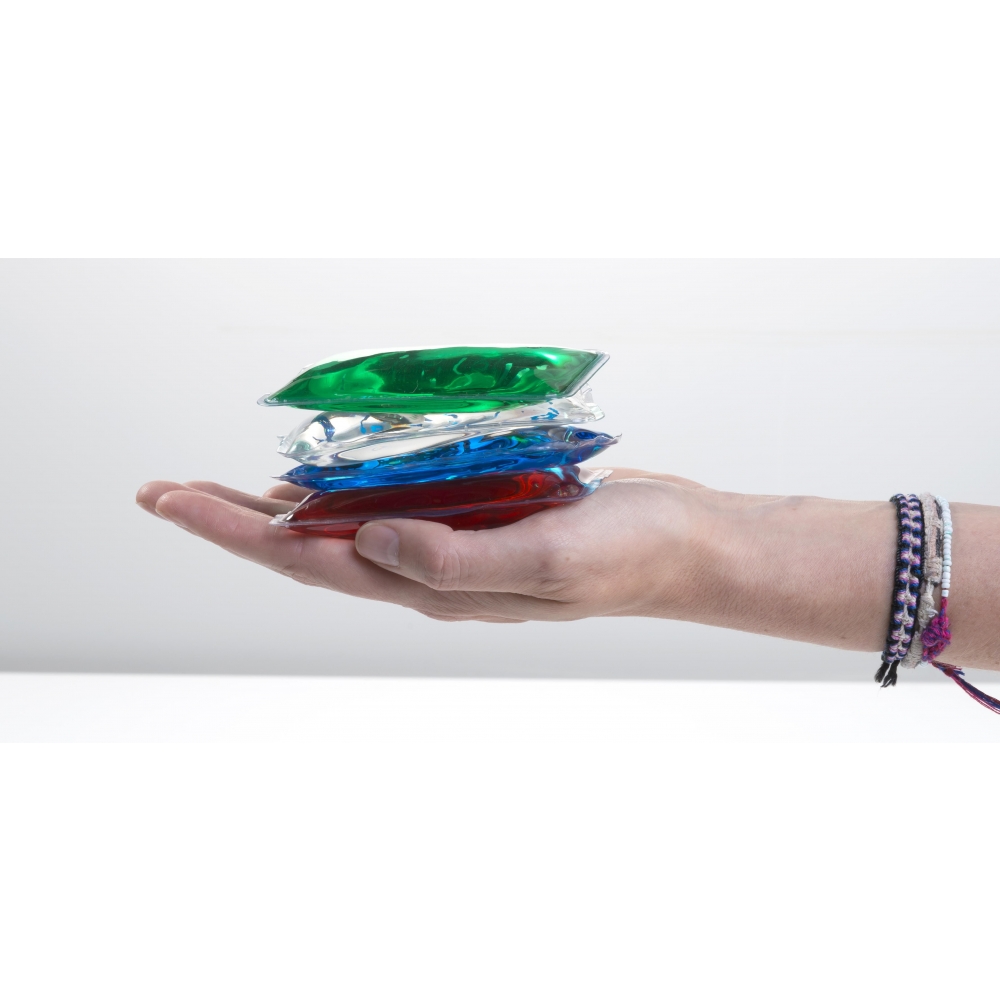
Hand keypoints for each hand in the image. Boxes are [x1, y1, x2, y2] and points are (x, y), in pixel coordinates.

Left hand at [135, 470, 736, 623]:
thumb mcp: (544, 562)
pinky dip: (349, 483)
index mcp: (436, 584)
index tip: (173, 500)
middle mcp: (430, 566)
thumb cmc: (627, 557)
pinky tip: (329, 471)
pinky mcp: (475, 512)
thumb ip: (453, 559)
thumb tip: (363, 540)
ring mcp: (451, 540)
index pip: (313, 561)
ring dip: (282, 506)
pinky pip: (393, 498)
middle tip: (168, 489)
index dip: (236, 530)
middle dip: (235, 519)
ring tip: (226, 488)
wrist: (682, 544)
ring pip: (346, 523)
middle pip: (311, 545)